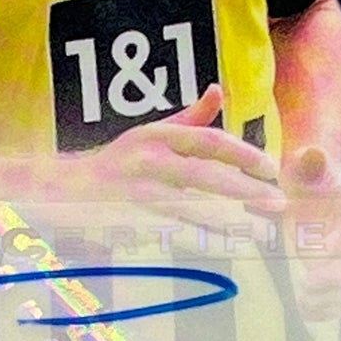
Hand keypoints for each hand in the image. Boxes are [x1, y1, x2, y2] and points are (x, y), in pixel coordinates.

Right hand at [59, 85, 285, 225]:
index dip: (244, 154)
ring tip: (258, 234)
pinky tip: (223, 249)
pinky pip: (170, 235)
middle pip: (205, 177)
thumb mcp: (150, 134)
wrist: (63, 189)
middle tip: (278, 204)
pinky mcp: (127, 223)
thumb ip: (189, 119)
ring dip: (229, 225)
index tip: (271, 169)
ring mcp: (135, 194)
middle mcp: (147, 161)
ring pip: (190, 211)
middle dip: (245, 192)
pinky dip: (198, 242)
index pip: (209, 141)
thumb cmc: (119, 162)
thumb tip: (218, 91)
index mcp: (157, 136)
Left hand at [283, 144, 340, 320]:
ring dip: (331, 300)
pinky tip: (307, 313)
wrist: (311, 197)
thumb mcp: (302, 166)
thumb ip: (307, 162)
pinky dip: (328, 311)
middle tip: (306, 284)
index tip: (316, 252)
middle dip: (337, 279)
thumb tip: (312, 153)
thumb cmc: (307, 180)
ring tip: (303, 302)